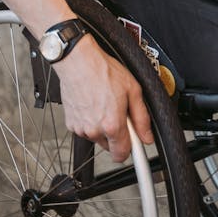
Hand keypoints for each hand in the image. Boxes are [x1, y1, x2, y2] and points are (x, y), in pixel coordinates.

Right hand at [56, 35, 153, 163]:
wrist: (78, 62)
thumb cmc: (103, 71)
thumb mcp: (133, 90)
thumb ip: (141, 118)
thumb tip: (146, 136)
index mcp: (112, 125)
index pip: (122, 154)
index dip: (131, 150)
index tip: (135, 146)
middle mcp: (94, 130)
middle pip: (111, 145)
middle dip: (117, 133)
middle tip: (119, 111)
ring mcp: (80, 128)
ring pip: (98, 137)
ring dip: (103, 126)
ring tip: (105, 103)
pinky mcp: (70, 124)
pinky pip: (86, 129)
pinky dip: (90, 121)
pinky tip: (93, 103)